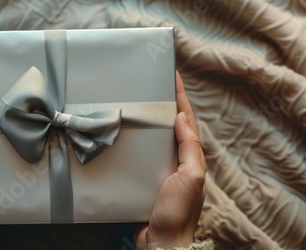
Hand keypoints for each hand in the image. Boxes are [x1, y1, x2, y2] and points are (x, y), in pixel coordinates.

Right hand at [136, 72, 206, 248]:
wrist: (161, 240)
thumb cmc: (178, 211)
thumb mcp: (191, 176)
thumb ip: (189, 148)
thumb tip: (183, 117)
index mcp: (190, 157)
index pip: (186, 120)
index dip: (180, 97)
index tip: (172, 76)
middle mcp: (176, 161)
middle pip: (169, 126)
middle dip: (162, 105)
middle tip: (149, 86)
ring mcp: (160, 170)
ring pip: (153, 140)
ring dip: (145, 122)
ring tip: (132, 104)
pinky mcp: (144, 180)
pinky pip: (139, 156)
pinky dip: (133, 142)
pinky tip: (121, 136)